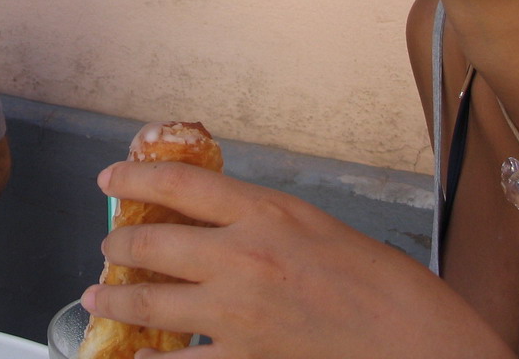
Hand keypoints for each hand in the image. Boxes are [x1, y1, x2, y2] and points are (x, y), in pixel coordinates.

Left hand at [81, 161, 512, 358]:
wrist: (422, 347)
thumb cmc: (390, 288)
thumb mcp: (322, 229)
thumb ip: (268, 223)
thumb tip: (225, 223)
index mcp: (267, 213)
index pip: (179, 184)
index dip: (134, 177)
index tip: (110, 177)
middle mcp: (242, 258)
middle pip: (153, 243)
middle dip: (118, 244)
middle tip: (107, 246)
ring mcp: (238, 314)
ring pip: (151, 303)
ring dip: (116, 300)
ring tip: (97, 297)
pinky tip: (136, 357)